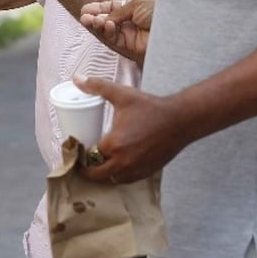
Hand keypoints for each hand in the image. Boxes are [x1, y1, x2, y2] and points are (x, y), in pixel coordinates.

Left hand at [72, 76, 188, 184]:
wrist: (180, 120)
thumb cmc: (150, 107)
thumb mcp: (122, 94)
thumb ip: (97, 86)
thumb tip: (76, 78)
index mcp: (114, 145)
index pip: (89, 156)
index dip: (82, 154)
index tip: (78, 150)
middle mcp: (123, 162)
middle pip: (97, 174)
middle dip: (88, 170)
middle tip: (83, 162)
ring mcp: (136, 170)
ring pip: (112, 179)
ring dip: (104, 174)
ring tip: (99, 163)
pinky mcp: (147, 172)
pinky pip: (127, 180)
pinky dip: (119, 176)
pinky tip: (117, 166)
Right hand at [80, 0, 154, 64]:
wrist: (172, 28)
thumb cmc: (158, 11)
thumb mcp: (137, 4)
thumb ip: (118, 11)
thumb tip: (105, 18)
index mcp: (132, 8)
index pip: (111, 8)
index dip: (98, 8)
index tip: (86, 9)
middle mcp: (129, 21)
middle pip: (106, 19)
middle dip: (94, 17)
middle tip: (84, 16)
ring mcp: (129, 34)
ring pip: (108, 30)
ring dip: (98, 25)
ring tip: (89, 20)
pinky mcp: (129, 46)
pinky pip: (115, 39)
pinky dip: (108, 32)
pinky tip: (106, 25)